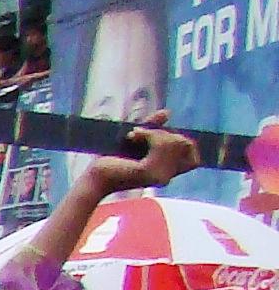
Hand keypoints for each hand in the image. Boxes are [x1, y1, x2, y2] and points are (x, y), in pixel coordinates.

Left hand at [78, 112, 196, 198]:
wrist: (94, 176)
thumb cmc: (112, 160)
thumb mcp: (137, 140)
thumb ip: (153, 127)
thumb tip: (167, 112)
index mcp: (166, 172)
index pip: (195, 159)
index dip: (186, 144)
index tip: (161, 137)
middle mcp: (166, 176)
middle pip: (186, 145)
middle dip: (166, 133)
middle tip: (141, 134)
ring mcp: (159, 176)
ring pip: (176, 143)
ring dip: (155, 133)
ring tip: (134, 136)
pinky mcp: (148, 172)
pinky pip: (161, 145)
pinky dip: (148, 135)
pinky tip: (132, 137)